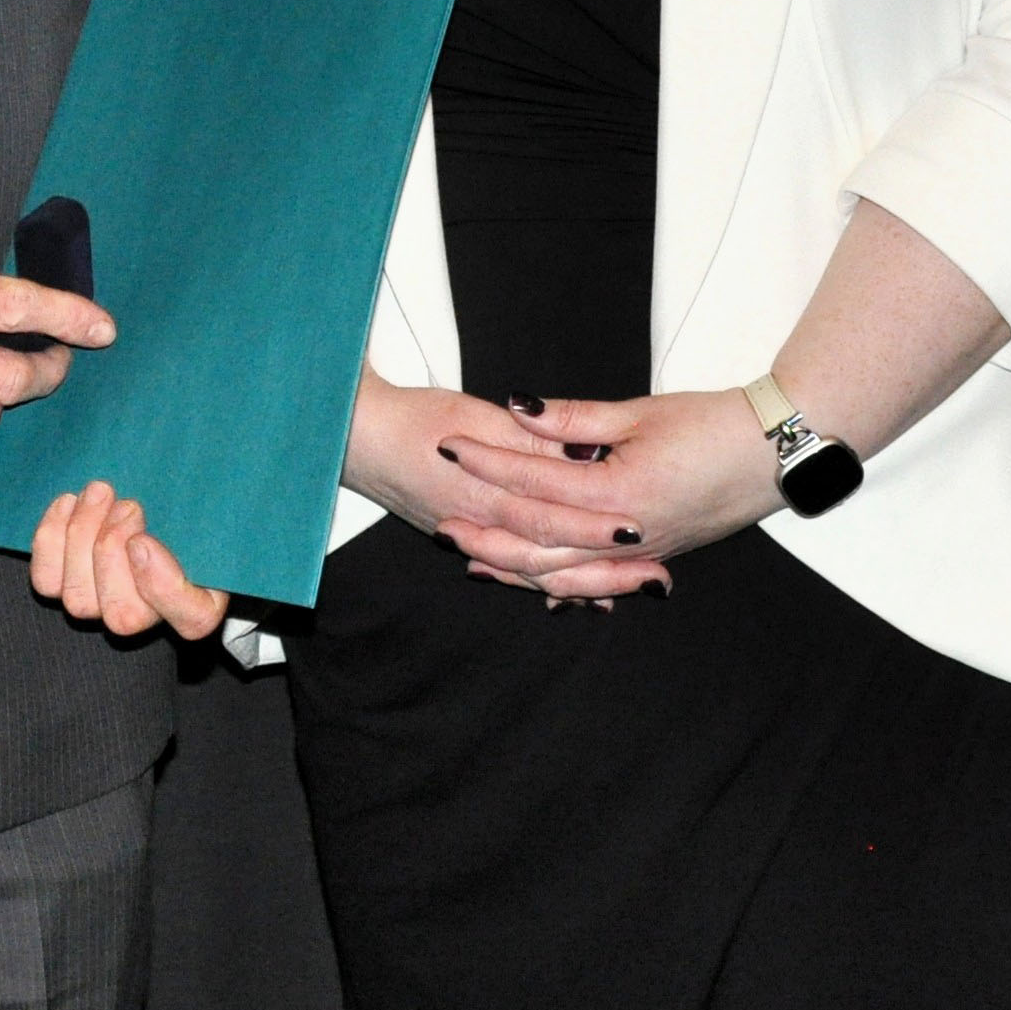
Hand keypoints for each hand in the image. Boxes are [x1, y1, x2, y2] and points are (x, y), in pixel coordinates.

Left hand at [30, 480, 229, 639]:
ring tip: (100, 493)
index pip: (192, 620)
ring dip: (83, 538)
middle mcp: (148, 617)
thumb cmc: (186, 509)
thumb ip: (209, 519)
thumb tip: (165, 526)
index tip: (145, 539)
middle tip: (127, 505)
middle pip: (122, 615)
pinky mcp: (63, 588)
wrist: (149, 501)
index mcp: (200, 604)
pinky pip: (46, 581)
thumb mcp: (209, 511)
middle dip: (114, 550)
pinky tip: (69, 502)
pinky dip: (51, 539)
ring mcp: (101, 606)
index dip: (163, 586)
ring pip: (78, 598)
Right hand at [343, 375, 673, 600]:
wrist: (354, 436)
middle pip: (555, 559)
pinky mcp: (464, 538)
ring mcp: (473, 538)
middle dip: (606, 574)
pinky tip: (568, 592)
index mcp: (490, 492)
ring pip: (535, 573)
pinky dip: (544, 582)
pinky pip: (512, 571)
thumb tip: (581, 453)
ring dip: (581, 585)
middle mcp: (483, 526)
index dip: (601, 529)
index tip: (644, 535)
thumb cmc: (413, 417)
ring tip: (626, 593)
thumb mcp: (478, 416)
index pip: (557, 516)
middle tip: (656, 581)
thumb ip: (531, 439)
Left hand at [443, 388, 784, 584]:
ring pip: (563, 573)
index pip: (534, 480)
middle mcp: (628, 535)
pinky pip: (595, 581)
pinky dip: (559, 583)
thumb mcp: (638, 413)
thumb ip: (570, 420)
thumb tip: (515, 408)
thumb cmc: (714, 427)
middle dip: (486, 534)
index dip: (486, 463)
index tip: (449, 447)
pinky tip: (534, 582)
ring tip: (473, 558)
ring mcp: (641, 554)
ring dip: (515, 568)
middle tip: (441, 524)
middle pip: (539, 542)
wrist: (775, 453)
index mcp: (620, 492)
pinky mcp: (653, 557)